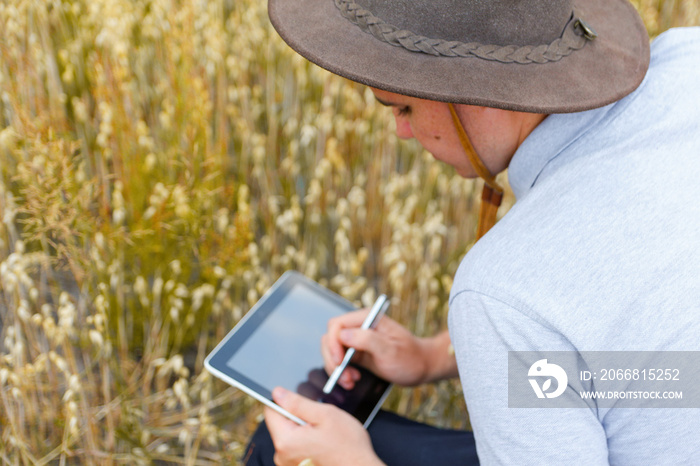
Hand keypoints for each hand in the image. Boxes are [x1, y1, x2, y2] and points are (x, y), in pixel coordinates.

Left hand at [264, 387, 383, 465]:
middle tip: (320, 422)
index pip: (270, 410)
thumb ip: (297, 403)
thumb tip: (277, 393)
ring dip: (304, 431)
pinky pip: (296, 448)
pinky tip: (323, 446)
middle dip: (298, 418)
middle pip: (281, 424)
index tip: (302, 404)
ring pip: (290, 436)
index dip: (285, 401)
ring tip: (324, 436)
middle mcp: (282, 456)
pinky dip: (307, 443)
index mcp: (285, 441)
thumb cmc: (348, 446)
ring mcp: (289, 465)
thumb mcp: (325, 415)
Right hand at [321, 309, 431, 389]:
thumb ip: (367, 340)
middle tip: (344, 377)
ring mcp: (357, 339)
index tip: (339, 362)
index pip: (337, 325)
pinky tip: (352, 380)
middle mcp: (359, 325)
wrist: (421, 367)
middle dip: (333, 359)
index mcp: (367, 318)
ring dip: (336, 368)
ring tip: (350, 382)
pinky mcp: (357, 352)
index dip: (333, 343)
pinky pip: (339, 360)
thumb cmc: (410, 358)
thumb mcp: (390, 351)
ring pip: (332, 350)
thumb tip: (343, 335)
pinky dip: (341, 372)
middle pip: (330, 337)